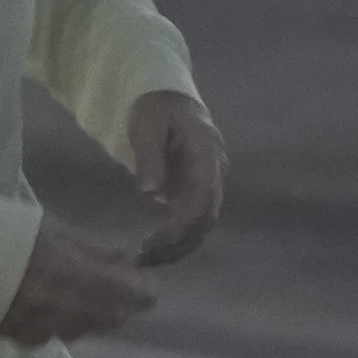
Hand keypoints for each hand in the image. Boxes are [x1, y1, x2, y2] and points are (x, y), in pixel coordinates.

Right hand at [0, 213, 156, 346]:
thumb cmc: (10, 230)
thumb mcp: (59, 229)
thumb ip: (94, 249)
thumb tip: (126, 257)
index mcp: (85, 278)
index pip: (137, 295)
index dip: (142, 289)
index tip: (142, 282)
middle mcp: (72, 311)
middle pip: (113, 318)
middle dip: (115, 304)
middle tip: (108, 286)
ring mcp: (46, 330)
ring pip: (82, 329)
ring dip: (84, 315)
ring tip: (69, 294)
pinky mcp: (21, 339)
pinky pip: (50, 335)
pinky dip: (52, 323)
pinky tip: (40, 305)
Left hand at [127, 91, 227, 265]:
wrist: (166, 98)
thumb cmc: (156, 106)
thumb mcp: (148, 124)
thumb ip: (150, 155)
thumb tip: (150, 192)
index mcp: (208, 154)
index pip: (205, 196)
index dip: (185, 222)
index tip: (158, 239)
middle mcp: (214, 173)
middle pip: (206, 217)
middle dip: (179, 242)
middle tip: (144, 257)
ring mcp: (205, 184)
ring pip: (200, 225)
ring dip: (176, 246)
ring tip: (143, 259)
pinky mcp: (193, 192)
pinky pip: (189, 221)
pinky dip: (172, 238)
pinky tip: (149, 250)